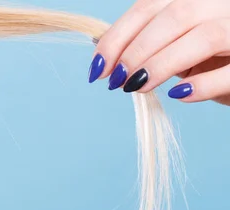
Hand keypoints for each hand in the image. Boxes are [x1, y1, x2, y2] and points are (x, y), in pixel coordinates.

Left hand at [88, 0, 229, 104]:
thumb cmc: (209, 59)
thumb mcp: (174, 44)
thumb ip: (146, 41)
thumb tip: (101, 51)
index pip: (149, 4)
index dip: (118, 36)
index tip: (98, 67)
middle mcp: (222, 3)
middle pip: (175, 16)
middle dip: (136, 51)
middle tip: (117, 80)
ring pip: (204, 37)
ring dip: (161, 64)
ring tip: (137, 87)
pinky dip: (201, 85)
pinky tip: (179, 95)